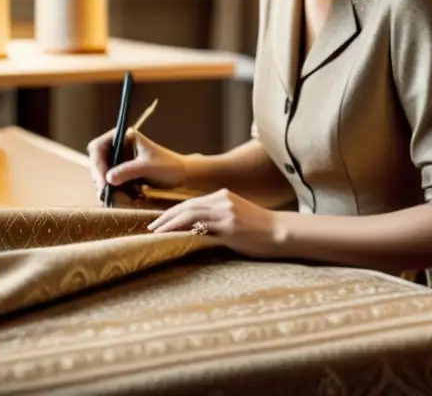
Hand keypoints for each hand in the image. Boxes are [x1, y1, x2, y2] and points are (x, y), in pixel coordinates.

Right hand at [86, 128, 187, 198]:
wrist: (182, 175)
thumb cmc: (168, 166)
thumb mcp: (148, 167)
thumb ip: (128, 171)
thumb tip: (108, 179)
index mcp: (124, 137)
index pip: (98, 146)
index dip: (97, 163)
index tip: (104, 180)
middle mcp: (118, 147)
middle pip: (97, 162)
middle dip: (101, 178)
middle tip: (107, 193)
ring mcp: (120, 160)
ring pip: (103, 175)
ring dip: (108, 187)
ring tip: (122, 197)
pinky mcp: (123, 172)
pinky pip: (111, 183)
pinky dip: (116, 191)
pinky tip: (126, 198)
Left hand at [146, 188, 283, 258]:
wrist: (281, 232)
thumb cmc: (259, 230)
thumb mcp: (236, 218)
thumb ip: (217, 219)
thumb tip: (195, 231)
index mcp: (223, 195)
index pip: (192, 203)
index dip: (173, 212)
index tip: (159, 222)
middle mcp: (222, 199)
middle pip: (187, 206)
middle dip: (166, 217)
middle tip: (150, 227)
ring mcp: (225, 211)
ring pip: (189, 213)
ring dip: (169, 223)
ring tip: (156, 233)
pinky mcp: (229, 225)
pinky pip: (200, 226)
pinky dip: (182, 230)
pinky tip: (173, 236)